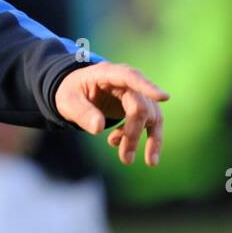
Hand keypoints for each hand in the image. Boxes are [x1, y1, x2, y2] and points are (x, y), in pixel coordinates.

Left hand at [54, 63, 168, 166]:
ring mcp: (136, 94)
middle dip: (133, 133)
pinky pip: (151, 124)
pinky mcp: (141, 107)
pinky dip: (147, 140)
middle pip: (139, 106)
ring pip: (150, 117)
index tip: (164, 97)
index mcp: (107, 73)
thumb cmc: (72, 93)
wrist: (77, 93)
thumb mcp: (67, 101)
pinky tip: (124, 149)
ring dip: (141, 139)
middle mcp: (126, 82)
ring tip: (127, 159)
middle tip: (126, 159)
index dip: (147, 87)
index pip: (130, 76)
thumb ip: (81, 112)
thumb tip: (98, 128)